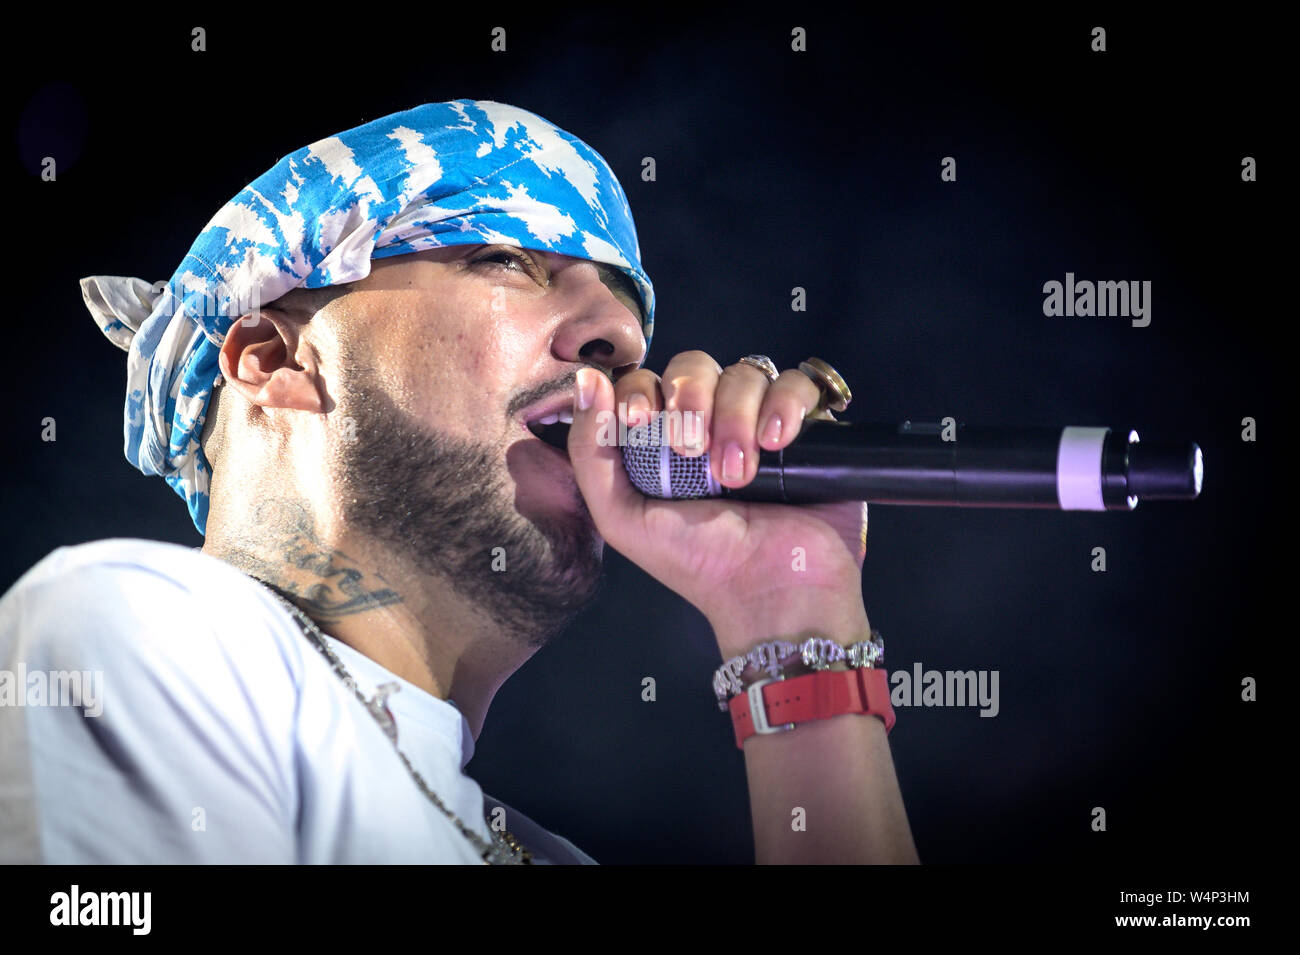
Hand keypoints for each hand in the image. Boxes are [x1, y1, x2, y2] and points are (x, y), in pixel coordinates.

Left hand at [567, 351, 870, 656]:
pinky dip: (785, 404)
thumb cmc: (696, 564)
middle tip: (693, 450)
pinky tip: (775, 442)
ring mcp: (761, 424)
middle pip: (696, 366)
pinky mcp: (809, 429)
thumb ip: (590, 452)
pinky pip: (798, 384)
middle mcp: (712, 425)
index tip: (642, 421)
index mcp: (664, 441)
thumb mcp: (622, 517)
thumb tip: (586, 381)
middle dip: (691, 398)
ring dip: (736, 416)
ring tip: (739, 475)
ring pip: (747, 373)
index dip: (641, 390)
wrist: (770, 595)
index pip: (648, 381)